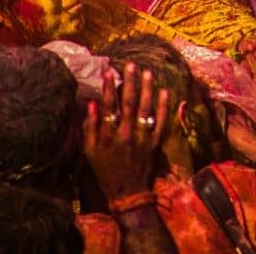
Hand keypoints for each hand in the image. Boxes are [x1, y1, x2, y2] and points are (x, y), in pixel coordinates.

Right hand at [83, 63, 169, 199]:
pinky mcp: (155, 142)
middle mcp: (126, 134)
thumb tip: (93, 103)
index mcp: (108, 135)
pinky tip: (165, 91)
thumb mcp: (90, 151)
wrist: (127, 191)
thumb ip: (90, 128)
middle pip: (129, 103)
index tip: (109, 71)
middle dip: (130, 82)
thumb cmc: (105, 169)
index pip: (109, 106)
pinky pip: (161, 122)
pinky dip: (163, 107)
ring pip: (146, 109)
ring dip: (147, 89)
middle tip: (131, 64)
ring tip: (148, 72)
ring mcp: (143, 137)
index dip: (109, 88)